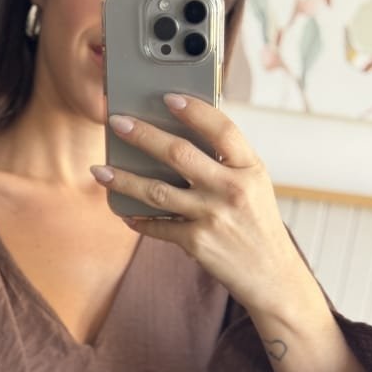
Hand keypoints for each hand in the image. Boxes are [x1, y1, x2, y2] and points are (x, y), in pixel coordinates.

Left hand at [90, 94, 308, 314]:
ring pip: (157, 191)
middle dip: (143, 135)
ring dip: (124, 179)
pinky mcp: (197, 242)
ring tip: (100, 171)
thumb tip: (183, 134)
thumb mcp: (255, 185)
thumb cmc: (257, 223)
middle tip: (116, 122)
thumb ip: (228, 161)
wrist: (271, 274)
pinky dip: (138, 220)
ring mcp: (212, 216)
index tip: (168, 97)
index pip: (221, 128)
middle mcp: (231, 188)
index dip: (194, 110)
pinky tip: (124, 212)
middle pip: (179, 154)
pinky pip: (157, 227)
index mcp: (250, 167)